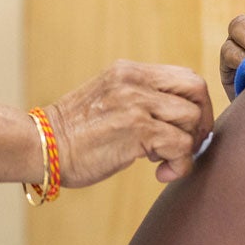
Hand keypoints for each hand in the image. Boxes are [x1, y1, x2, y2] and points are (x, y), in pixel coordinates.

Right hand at [49, 61, 213, 186]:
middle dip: (203, 120)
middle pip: (196, 90)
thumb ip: (140, 98)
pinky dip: (180, 165)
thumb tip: (179, 120)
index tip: (187, 128)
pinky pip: (181, 146)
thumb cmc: (73, 132)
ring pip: (192, 119)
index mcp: (128, 71)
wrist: (41, 145)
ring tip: (164, 160)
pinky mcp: (138, 130)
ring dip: (188, 146)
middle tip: (190, 143)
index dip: (195, 104)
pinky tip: (161, 174)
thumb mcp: (108, 99)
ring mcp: (136, 104)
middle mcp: (134, 81)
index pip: (184, 76)